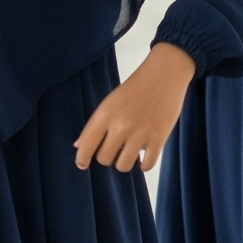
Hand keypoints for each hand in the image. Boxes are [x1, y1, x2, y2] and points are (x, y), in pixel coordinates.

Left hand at [74, 42, 196, 173]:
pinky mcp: (159, 139)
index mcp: (104, 115)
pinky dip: (143, 165)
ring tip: (127, 153)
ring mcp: (140, 134)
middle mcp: (120, 126)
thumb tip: (78, 146)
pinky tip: (142, 156)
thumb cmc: (134, 88)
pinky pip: (146, 166)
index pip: (86, 145)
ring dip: (123, 162)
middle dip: (106, 157)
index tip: (82, 164)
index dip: (82, 159)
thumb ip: (94, 125)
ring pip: (123, 166)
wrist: (164, 76)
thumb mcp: (109, 102)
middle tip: (113, 148)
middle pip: (104, 159)